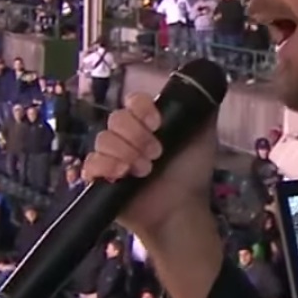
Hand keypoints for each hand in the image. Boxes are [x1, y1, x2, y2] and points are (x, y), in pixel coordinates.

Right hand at [82, 92, 216, 237]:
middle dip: (137, 135)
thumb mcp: (204, 138)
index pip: (133, 101)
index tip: (158, 124)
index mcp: (147, 124)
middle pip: (116, 118)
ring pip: (102, 139)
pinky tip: (122, 175)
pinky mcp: (100, 179)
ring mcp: (112, 157)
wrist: (181, 210)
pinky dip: (105, 166)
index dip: (142, 109)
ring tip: (144, 171)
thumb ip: (203, 112)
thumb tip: (207, 87)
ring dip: (125, 152)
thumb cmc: (190, 175)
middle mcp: (127, 136)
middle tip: (156, 154)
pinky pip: (90, 163)